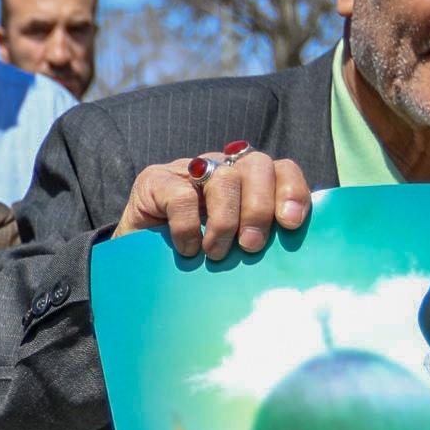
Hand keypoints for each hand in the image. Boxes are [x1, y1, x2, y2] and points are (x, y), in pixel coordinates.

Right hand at [115, 150, 310, 258]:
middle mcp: (222, 166)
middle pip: (257, 166)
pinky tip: (188, 249)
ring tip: (216, 253)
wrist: (137, 263)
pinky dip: (189, 227)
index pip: (281, 169)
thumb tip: (289, 250)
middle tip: (251, 245)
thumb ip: (260, 237)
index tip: (291, 223)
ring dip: (225, 221)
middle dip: (259, 208)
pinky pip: (182, 197)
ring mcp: (188, 169)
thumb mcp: (236, 247)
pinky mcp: (155, 179)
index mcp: (248, 180)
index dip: (292, 190)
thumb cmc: (197, 258)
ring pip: (224, 179)